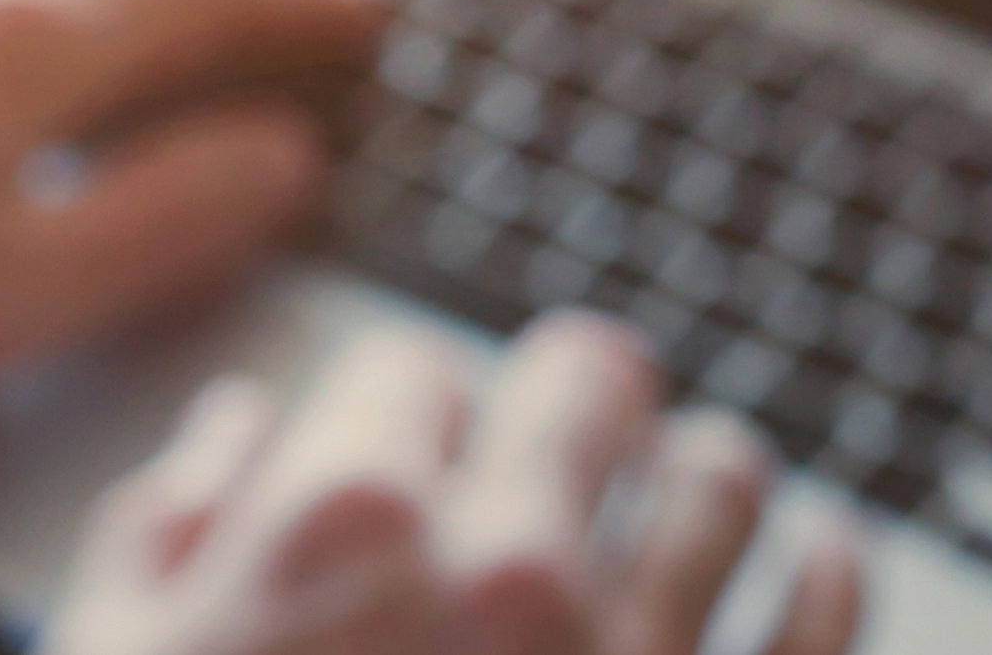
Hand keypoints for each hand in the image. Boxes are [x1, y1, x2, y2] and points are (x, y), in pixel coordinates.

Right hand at [44, 313, 867, 654]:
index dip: (405, 407)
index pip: (413, 369)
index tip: (412, 448)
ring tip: (701, 478)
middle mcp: (510, 571)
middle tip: (576, 416)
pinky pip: (823, 623)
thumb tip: (236, 435)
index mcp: (344, 526)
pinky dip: (824, 571)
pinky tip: (816, 553)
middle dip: (574, 394)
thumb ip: (167, 536)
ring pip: (722, 480)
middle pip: (590, 380)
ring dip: (702, 470)